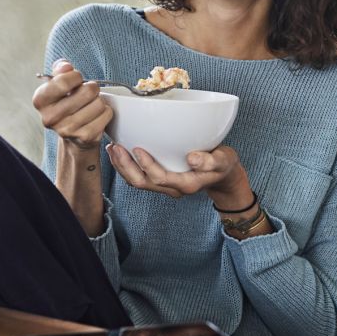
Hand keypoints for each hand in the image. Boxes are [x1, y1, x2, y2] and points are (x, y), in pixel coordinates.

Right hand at [32, 59, 111, 149]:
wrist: (71, 133)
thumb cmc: (65, 101)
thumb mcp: (58, 82)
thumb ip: (60, 69)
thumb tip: (66, 67)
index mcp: (40, 100)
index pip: (63, 82)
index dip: (76, 76)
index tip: (76, 79)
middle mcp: (50, 118)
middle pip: (87, 91)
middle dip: (92, 87)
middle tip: (88, 92)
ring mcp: (67, 130)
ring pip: (98, 103)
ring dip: (99, 100)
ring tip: (90, 104)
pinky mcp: (84, 137)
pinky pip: (106, 114)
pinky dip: (105, 111)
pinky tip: (96, 114)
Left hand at [105, 143, 250, 204]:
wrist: (223, 174)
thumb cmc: (223, 164)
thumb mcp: (224, 160)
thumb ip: (210, 160)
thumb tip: (192, 158)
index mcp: (186, 184)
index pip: (160, 178)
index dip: (146, 165)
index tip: (137, 148)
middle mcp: (172, 188)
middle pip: (142, 183)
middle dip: (126, 167)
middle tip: (115, 147)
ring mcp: (165, 185)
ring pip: (136, 182)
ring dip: (122, 167)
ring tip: (112, 148)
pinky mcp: (160, 180)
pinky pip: (138, 177)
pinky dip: (126, 165)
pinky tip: (120, 151)